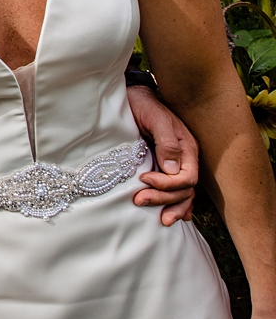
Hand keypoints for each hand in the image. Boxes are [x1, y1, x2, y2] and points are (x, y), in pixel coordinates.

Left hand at [126, 85, 198, 224]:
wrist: (133, 98)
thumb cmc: (143, 106)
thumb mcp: (155, 119)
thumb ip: (167, 142)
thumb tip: (172, 169)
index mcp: (186, 149)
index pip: (186, 178)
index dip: (167, 185)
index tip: (144, 179)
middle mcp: (184, 160)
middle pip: (183, 190)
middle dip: (163, 199)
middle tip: (139, 200)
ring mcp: (175, 165)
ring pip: (181, 195)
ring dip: (169, 207)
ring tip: (159, 220)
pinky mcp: (162, 168)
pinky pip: (176, 192)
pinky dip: (176, 205)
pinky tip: (170, 215)